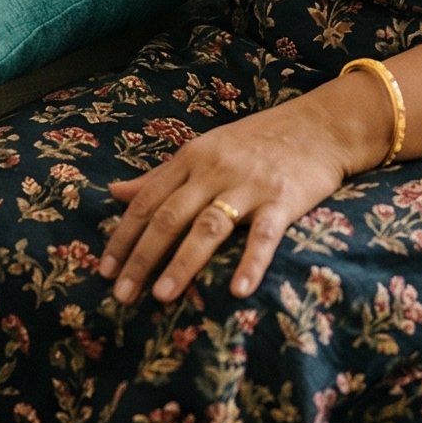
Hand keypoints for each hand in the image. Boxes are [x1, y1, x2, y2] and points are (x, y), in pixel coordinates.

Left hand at [98, 98, 361, 306]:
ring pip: (208, 227)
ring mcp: (248, 185)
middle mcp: (213, 170)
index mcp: (190, 158)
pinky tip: (237, 292)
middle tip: (120, 294)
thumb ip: (160, 175)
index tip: (104, 269)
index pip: (147, 201)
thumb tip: (115, 192)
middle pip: (169, 216)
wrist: (318, 126)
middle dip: (142, 257)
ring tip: (161, 296)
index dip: (123, 236)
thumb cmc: (256, 141)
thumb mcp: (203, 149)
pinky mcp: (283, 199)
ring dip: (182, 263)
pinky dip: (250, 263)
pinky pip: (264, 235)